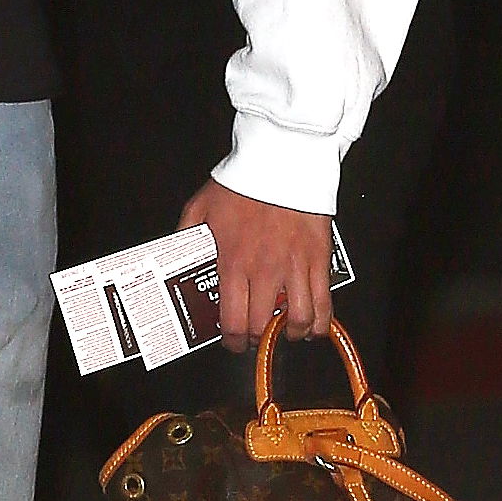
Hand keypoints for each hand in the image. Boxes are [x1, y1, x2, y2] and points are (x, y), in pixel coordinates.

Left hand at [182, 177, 333, 350]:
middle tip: (257, 335)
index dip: (233, 341)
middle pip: (263, 327)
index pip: (232, 320)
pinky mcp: (318, 259)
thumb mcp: (200, 207)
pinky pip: (324, 302)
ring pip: (297, 321)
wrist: (282, 159)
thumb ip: (186, 235)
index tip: (233, 341)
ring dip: (290, 334)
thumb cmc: (242, 181)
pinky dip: (320, 322)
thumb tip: (177, 256)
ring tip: (286, 332)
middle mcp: (264, 270)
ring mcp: (294, 267)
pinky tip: (313, 325)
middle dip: (258, 338)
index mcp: (233, 262)